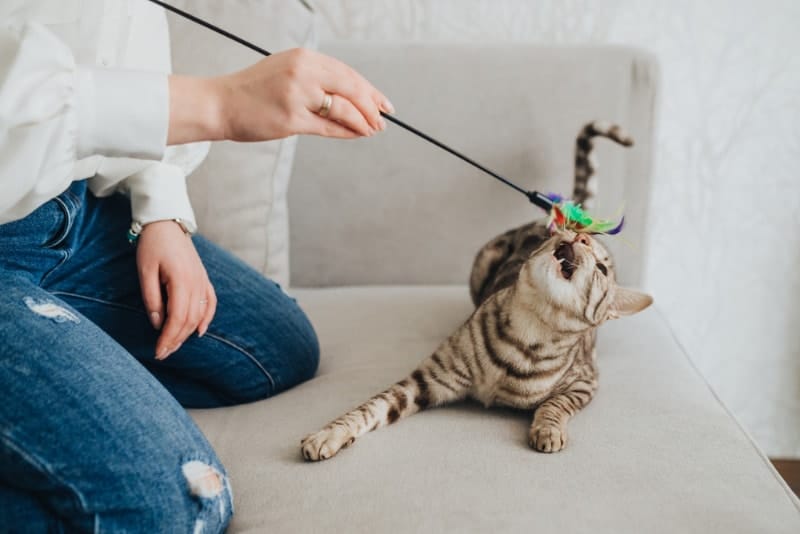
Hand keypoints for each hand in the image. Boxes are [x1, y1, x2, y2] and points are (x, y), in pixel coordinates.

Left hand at [136, 221, 216, 359]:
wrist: (167, 224)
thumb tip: (158, 324)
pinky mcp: (204, 279)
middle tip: (162, 353)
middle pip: (190, 320)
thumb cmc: (152, 246)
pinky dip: (206, 319)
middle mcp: (197, 284)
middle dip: (176, 340)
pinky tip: (199, 332)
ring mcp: (203, 281)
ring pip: (199, 315)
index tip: (158, 351)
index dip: (168, 338)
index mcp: (182, 281)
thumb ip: (152, 299)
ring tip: (174, 346)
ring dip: (187, 333)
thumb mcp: (145, 272)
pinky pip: (210, 303)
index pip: (177, 318)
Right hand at [168, 48, 394, 144]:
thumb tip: (352, 97)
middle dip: (372, 106)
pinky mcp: (291, 119)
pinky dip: (346, 131)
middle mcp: (303, 72)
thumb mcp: (288, 72)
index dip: (369, 90)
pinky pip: (328, 126)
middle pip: (351, 88)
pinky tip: (357, 135)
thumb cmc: (255, 91)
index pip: (347, 73)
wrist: (221, 103)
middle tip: (383, 119)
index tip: (384, 103)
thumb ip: (317, 80)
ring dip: (362, 122)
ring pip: (343, 109)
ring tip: (372, 130)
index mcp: (304, 58)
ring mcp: (297, 95)